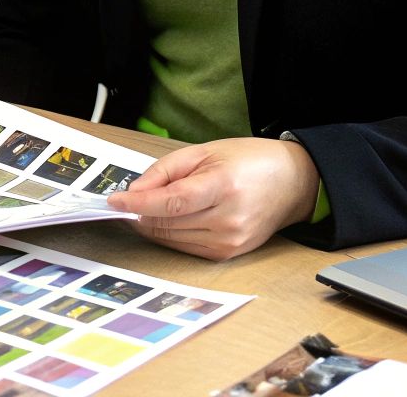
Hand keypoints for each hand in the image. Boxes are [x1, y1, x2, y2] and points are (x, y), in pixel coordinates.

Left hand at [104, 138, 319, 260]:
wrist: (291, 183)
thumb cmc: (249, 161)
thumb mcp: (204, 151)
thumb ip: (165, 170)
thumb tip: (134, 192)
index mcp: (223, 186)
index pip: (171, 202)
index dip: (139, 203)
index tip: (114, 201)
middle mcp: (229, 219)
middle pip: (167, 223)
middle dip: (140, 213)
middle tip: (127, 200)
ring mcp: (230, 240)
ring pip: (172, 239)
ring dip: (153, 224)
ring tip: (151, 205)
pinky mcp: (229, 253)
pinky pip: (186, 247)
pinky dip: (170, 234)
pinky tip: (170, 218)